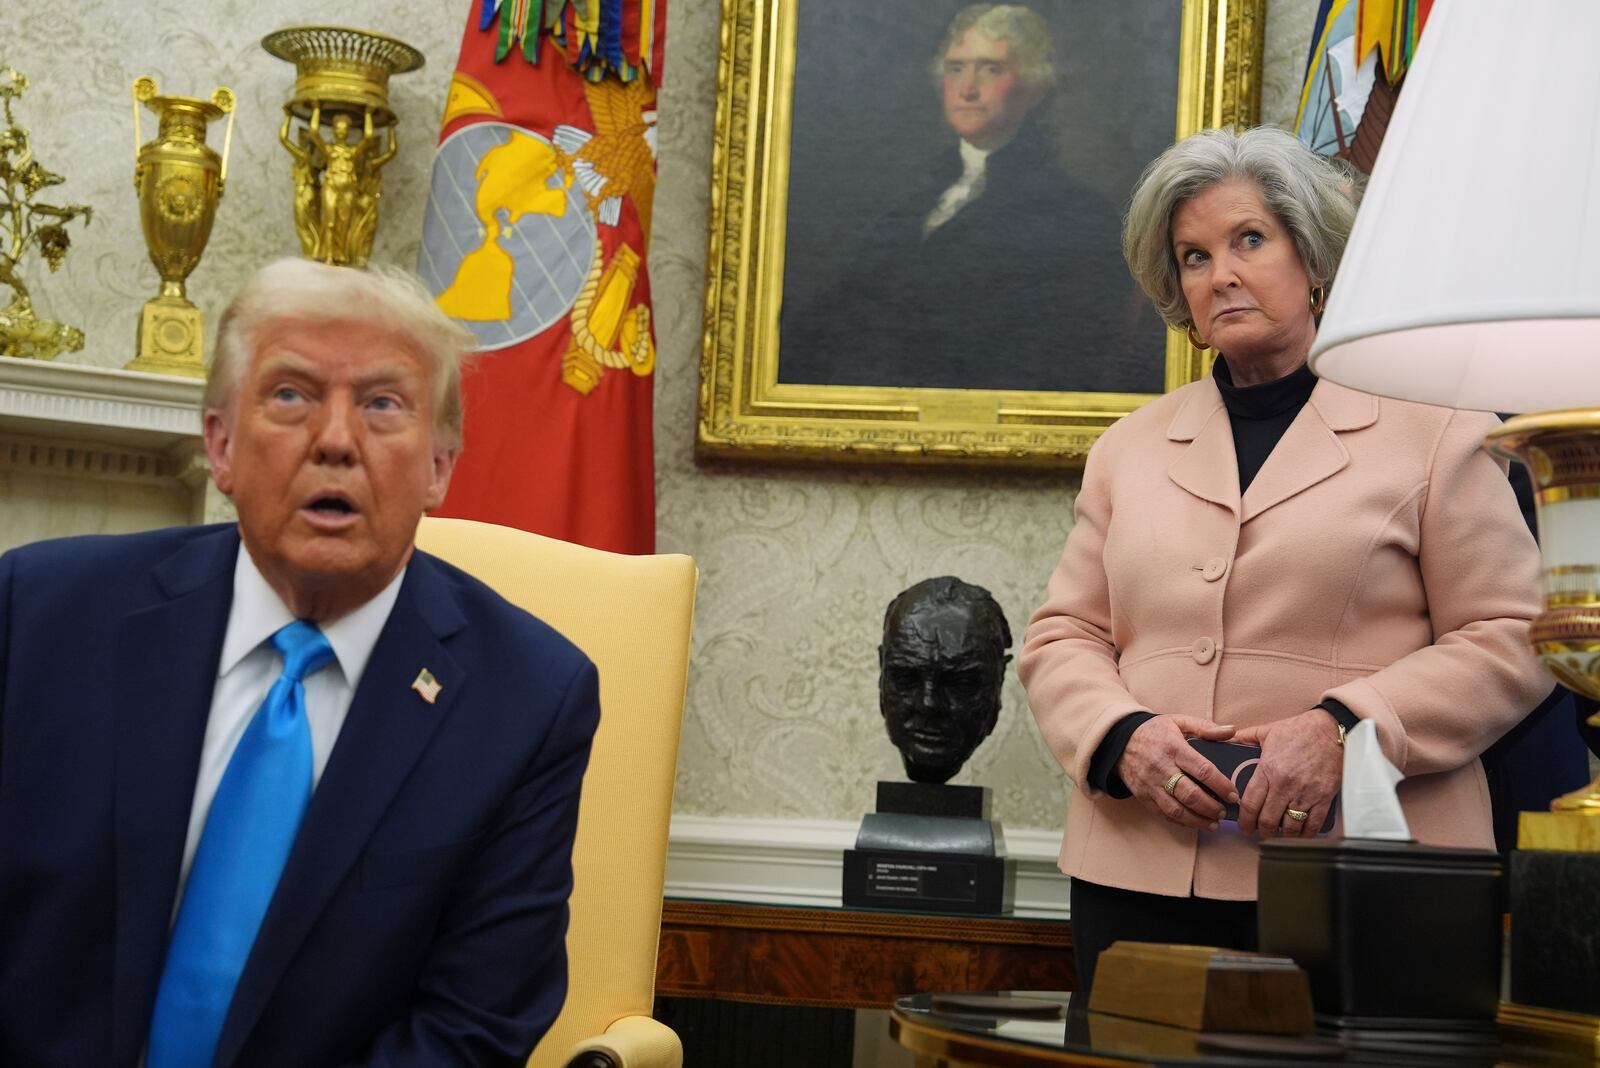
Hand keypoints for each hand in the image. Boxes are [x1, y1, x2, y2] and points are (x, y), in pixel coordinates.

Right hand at [1117, 716, 1240, 830]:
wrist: (1119, 740)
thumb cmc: (1154, 731)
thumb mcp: (1178, 721)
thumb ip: (1206, 727)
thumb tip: (1233, 730)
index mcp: (1174, 748)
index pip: (1202, 770)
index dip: (1221, 785)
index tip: (1234, 795)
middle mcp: (1161, 768)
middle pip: (1190, 794)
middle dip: (1211, 807)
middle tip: (1224, 812)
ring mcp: (1150, 784)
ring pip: (1176, 809)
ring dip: (1197, 820)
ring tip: (1213, 823)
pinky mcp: (1143, 796)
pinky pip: (1163, 814)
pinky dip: (1181, 822)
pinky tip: (1194, 823)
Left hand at [1234, 710, 1342, 837]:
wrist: (1333, 729)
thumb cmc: (1301, 729)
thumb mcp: (1267, 731)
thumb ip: (1245, 738)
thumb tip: (1226, 741)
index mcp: (1269, 770)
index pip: (1251, 804)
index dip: (1245, 820)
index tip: (1244, 826)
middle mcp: (1286, 785)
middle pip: (1268, 820)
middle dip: (1261, 831)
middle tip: (1259, 832)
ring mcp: (1306, 794)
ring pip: (1290, 827)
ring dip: (1282, 835)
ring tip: (1277, 834)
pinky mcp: (1324, 798)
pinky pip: (1314, 824)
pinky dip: (1305, 834)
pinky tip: (1299, 834)